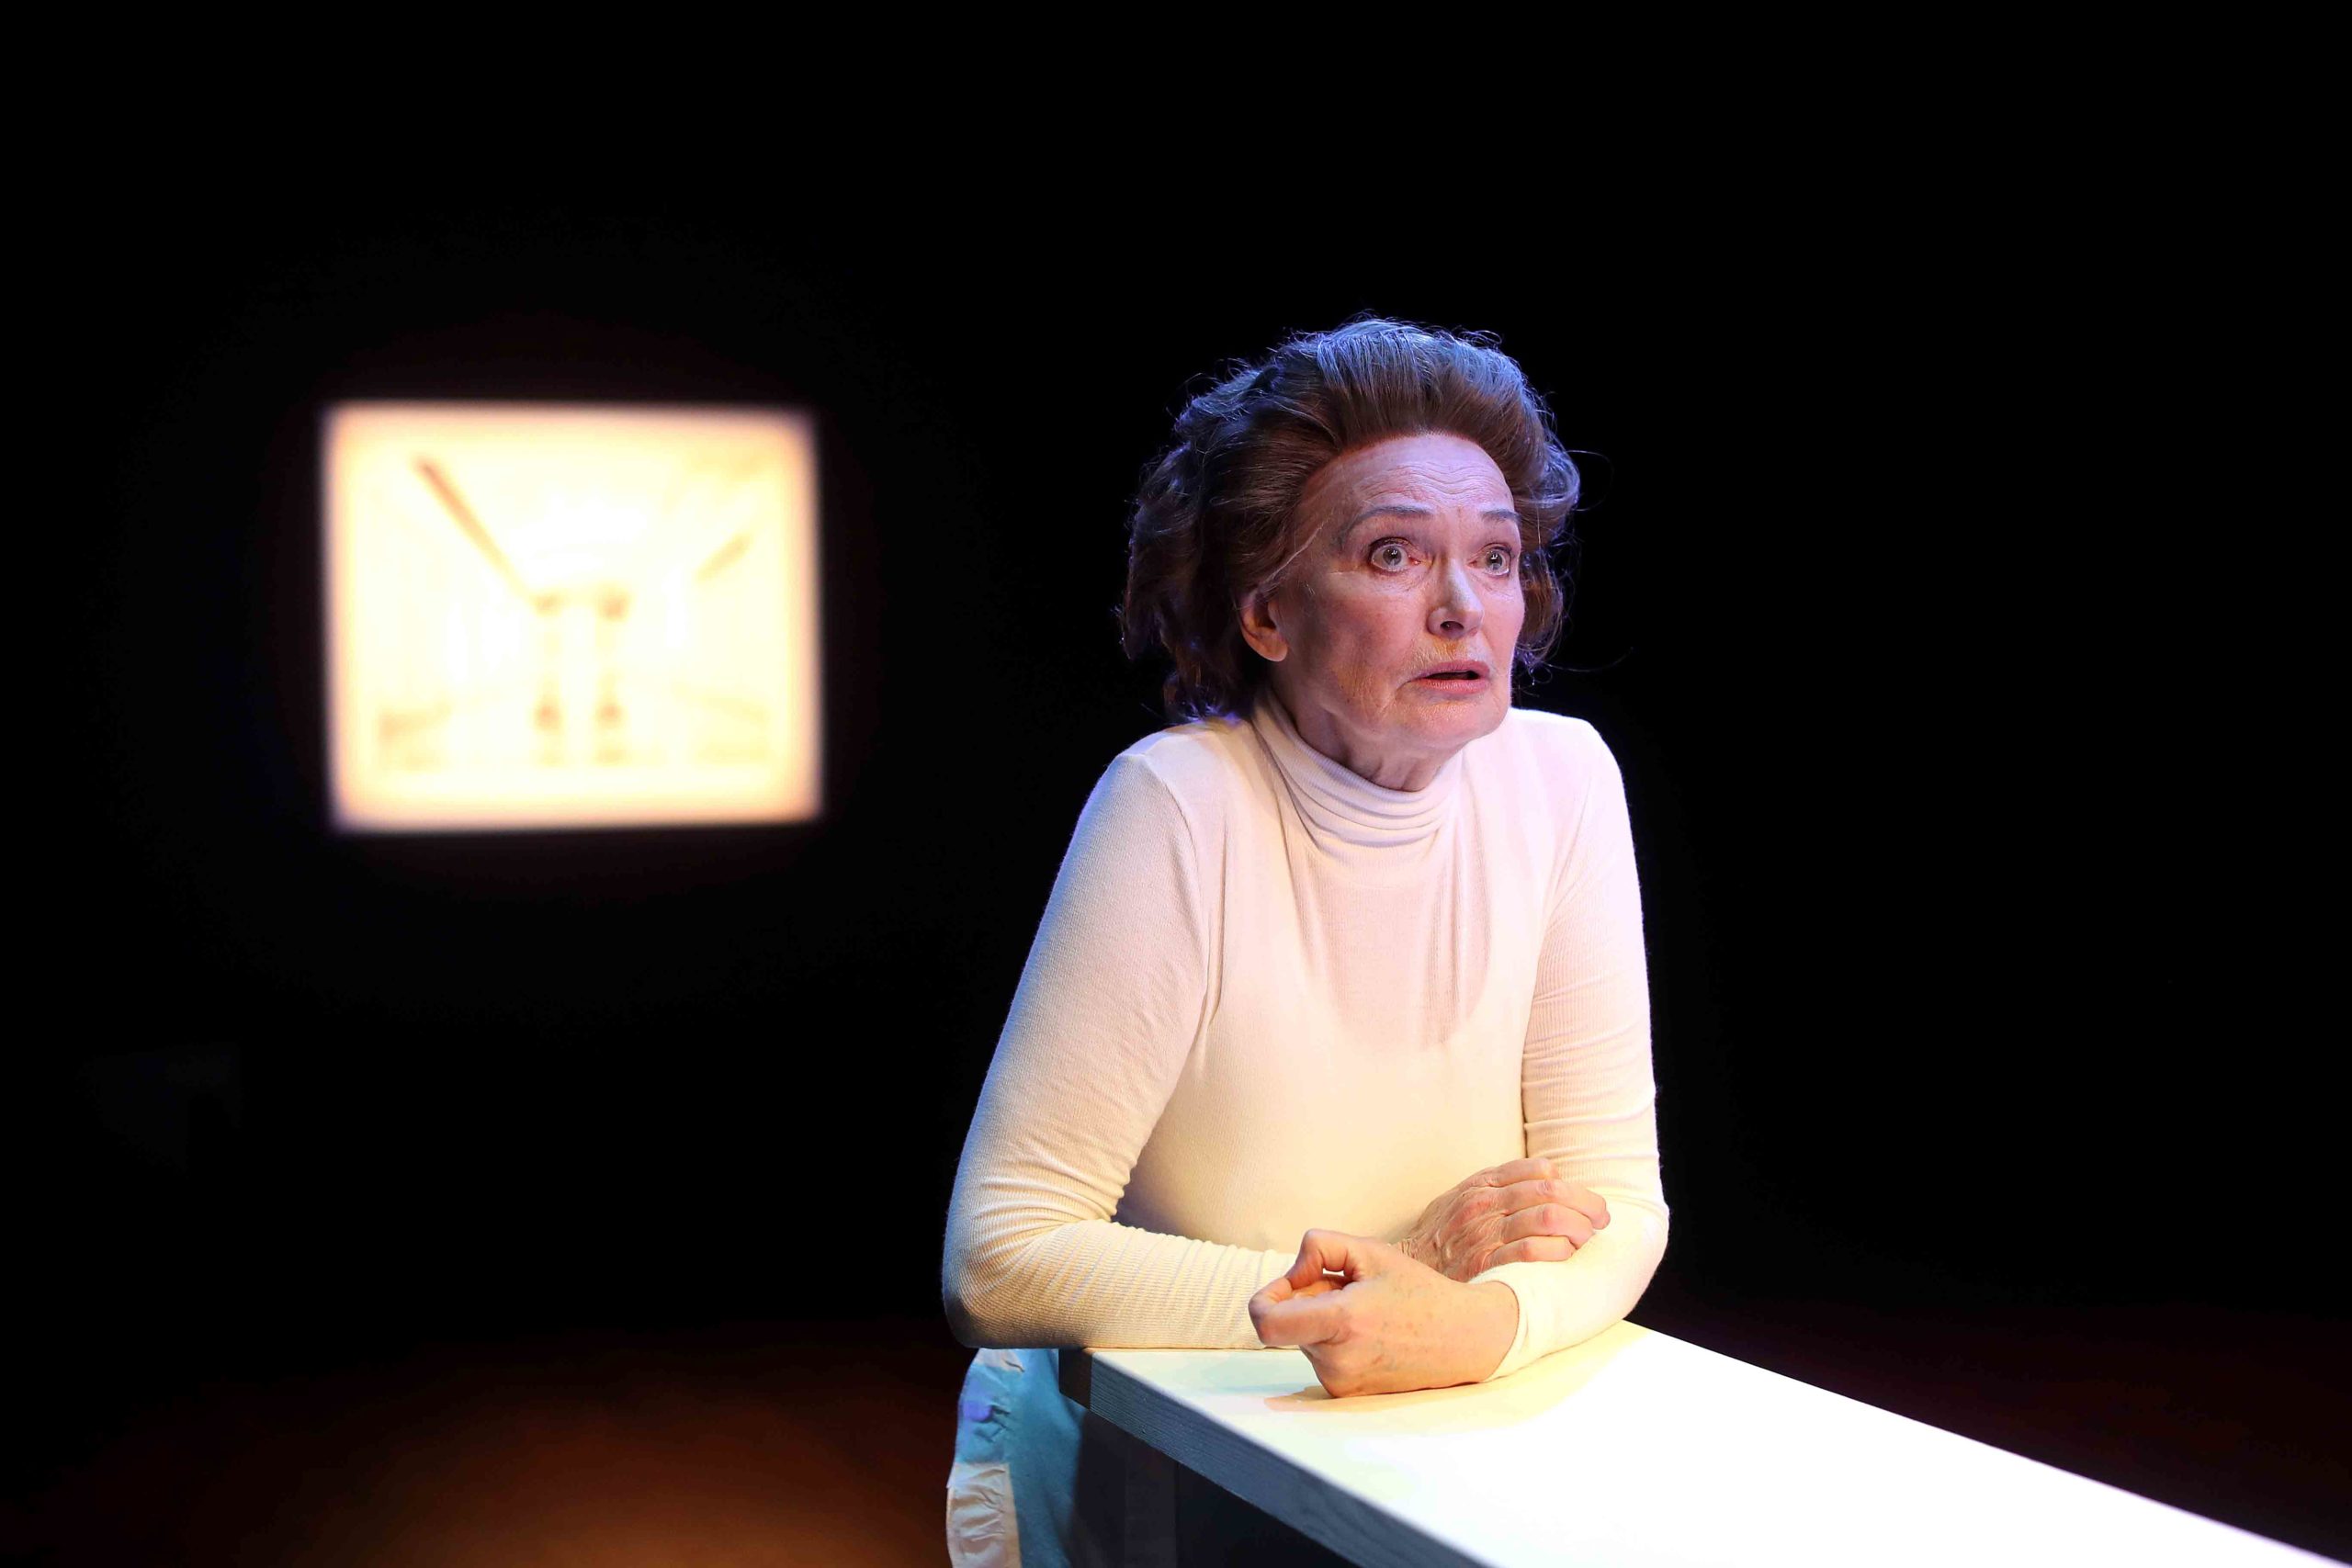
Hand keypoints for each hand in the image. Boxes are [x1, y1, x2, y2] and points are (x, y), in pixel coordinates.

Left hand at [1248, 1230, 1518, 1396]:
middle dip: (1305, 1300)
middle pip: (1288, 1324)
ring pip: (1304, 1339)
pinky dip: (1333, 1339)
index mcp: (1341, 1322)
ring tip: (1366, 1310)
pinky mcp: (1347, 1393)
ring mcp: (1341, 1382)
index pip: (1267, 1324)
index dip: (1263, 1301)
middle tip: (1348, 1288)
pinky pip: (1321, 1356)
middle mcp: (1337, 1360)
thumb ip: (1318, 1248)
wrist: (1462, 1339)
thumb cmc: (1417, 1291)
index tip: (1281, 1289)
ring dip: (1322, 1319)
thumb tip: (1290, 1275)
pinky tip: (1369, 1331)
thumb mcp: (1369, 1251)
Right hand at [1395, 1157, 1609, 1281]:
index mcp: (1480, 1185)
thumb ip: (1496, 1186)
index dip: (1570, 1184)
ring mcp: (1484, 1233)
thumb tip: (1547, 1174)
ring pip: (1547, 1218)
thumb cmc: (1436, 1240)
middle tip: (1601, 1220)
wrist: (1402, 1274)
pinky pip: (1532, 1251)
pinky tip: (1566, 1255)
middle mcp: (1483, 1204)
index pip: (1537, 1170)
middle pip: (1549, 1192)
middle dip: (1585, 1204)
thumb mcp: (1457, 1200)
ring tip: (1588, 1238)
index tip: (1587, 1201)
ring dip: (1578, 1227)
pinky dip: (1557, 1251)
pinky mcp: (1485, 1264)